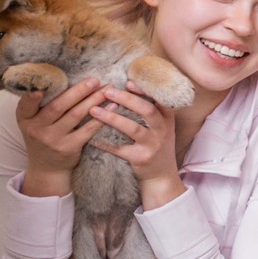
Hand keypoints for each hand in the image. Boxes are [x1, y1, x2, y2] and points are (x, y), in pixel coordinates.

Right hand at [14, 78, 105, 196]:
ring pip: (76, 115)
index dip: (31, 98)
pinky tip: (112, 107)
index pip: (25, 105)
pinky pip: (88, 129)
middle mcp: (36, 129)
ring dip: (94, 100)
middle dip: (78, 91)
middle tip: (94, 80)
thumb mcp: (33, 121)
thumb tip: (59, 75)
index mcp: (25, 119)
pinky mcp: (69, 147)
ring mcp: (53, 139)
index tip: (39, 88)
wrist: (47, 168)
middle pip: (58, 106)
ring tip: (108, 89)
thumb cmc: (43, 136)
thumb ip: (39, 104)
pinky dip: (101, 117)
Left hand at [88, 84, 183, 209]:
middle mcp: (162, 130)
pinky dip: (104, 142)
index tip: (127, 83)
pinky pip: (119, 149)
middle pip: (147, 110)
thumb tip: (128, 86)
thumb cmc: (156, 146)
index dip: (144, 90)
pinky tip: (90, 137)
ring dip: (112, 118)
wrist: (161, 175)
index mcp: (167, 119)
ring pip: (133, 128)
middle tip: (107, 91)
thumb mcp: (161, 127)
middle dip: (126, 99)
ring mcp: (153, 145)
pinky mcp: (141, 158)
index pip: (159, 99)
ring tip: (93, 110)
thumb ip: (151, 110)